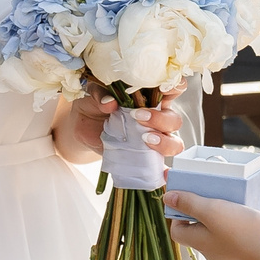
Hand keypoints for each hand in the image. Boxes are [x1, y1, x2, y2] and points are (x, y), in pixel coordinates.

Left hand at [59, 77, 184, 163]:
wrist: (84, 128)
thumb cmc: (94, 105)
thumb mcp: (94, 94)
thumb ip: (101, 94)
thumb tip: (109, 102)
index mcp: (150, 97)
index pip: (173, 88)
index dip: (174, 88)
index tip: (163, 89)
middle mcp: (157, 117)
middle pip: (174, 119)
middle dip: (161, 119)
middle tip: (138, 117)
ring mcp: (154, 138)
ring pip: (174, 141)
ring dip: (163, 142)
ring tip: (144, 140)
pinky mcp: (146, 157)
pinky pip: (161, 166)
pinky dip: (164, 171)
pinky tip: (161, 172)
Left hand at [162, 190, 259, 259]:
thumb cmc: (244, 233)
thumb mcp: (212, 211)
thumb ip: (189, 203)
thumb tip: (167, 198)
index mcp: (201, 243)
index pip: (178, 230)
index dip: (178, 213)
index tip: (188, 197)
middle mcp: (215, 251)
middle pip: (203, 227)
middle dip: (208, 207)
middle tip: (216, 190)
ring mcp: (236, 252)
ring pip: (228, 227)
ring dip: (233, 209)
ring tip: (240, 195)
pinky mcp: (255, 251)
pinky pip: (250, 230)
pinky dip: (253, 216)